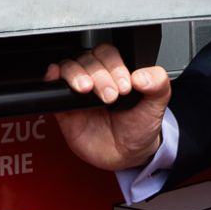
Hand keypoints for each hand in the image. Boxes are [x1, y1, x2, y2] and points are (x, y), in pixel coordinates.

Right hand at [45, 44, 172, 170]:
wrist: (126, 156)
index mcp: (116, 70)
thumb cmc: (138, 127)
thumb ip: (158, 84)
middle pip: (88, 59)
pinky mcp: (64, 106)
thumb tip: (143, 75)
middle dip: (99, 75)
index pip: (109, 53)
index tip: (125, 86)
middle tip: (111, 96)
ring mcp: (79, 89)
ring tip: (87, 90)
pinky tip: (56, 78)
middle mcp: (96, 76)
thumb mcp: (156, 105)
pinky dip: (52, 78)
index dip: (115, 65)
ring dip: (76, 75)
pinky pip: (53, 87)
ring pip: (69, 67)